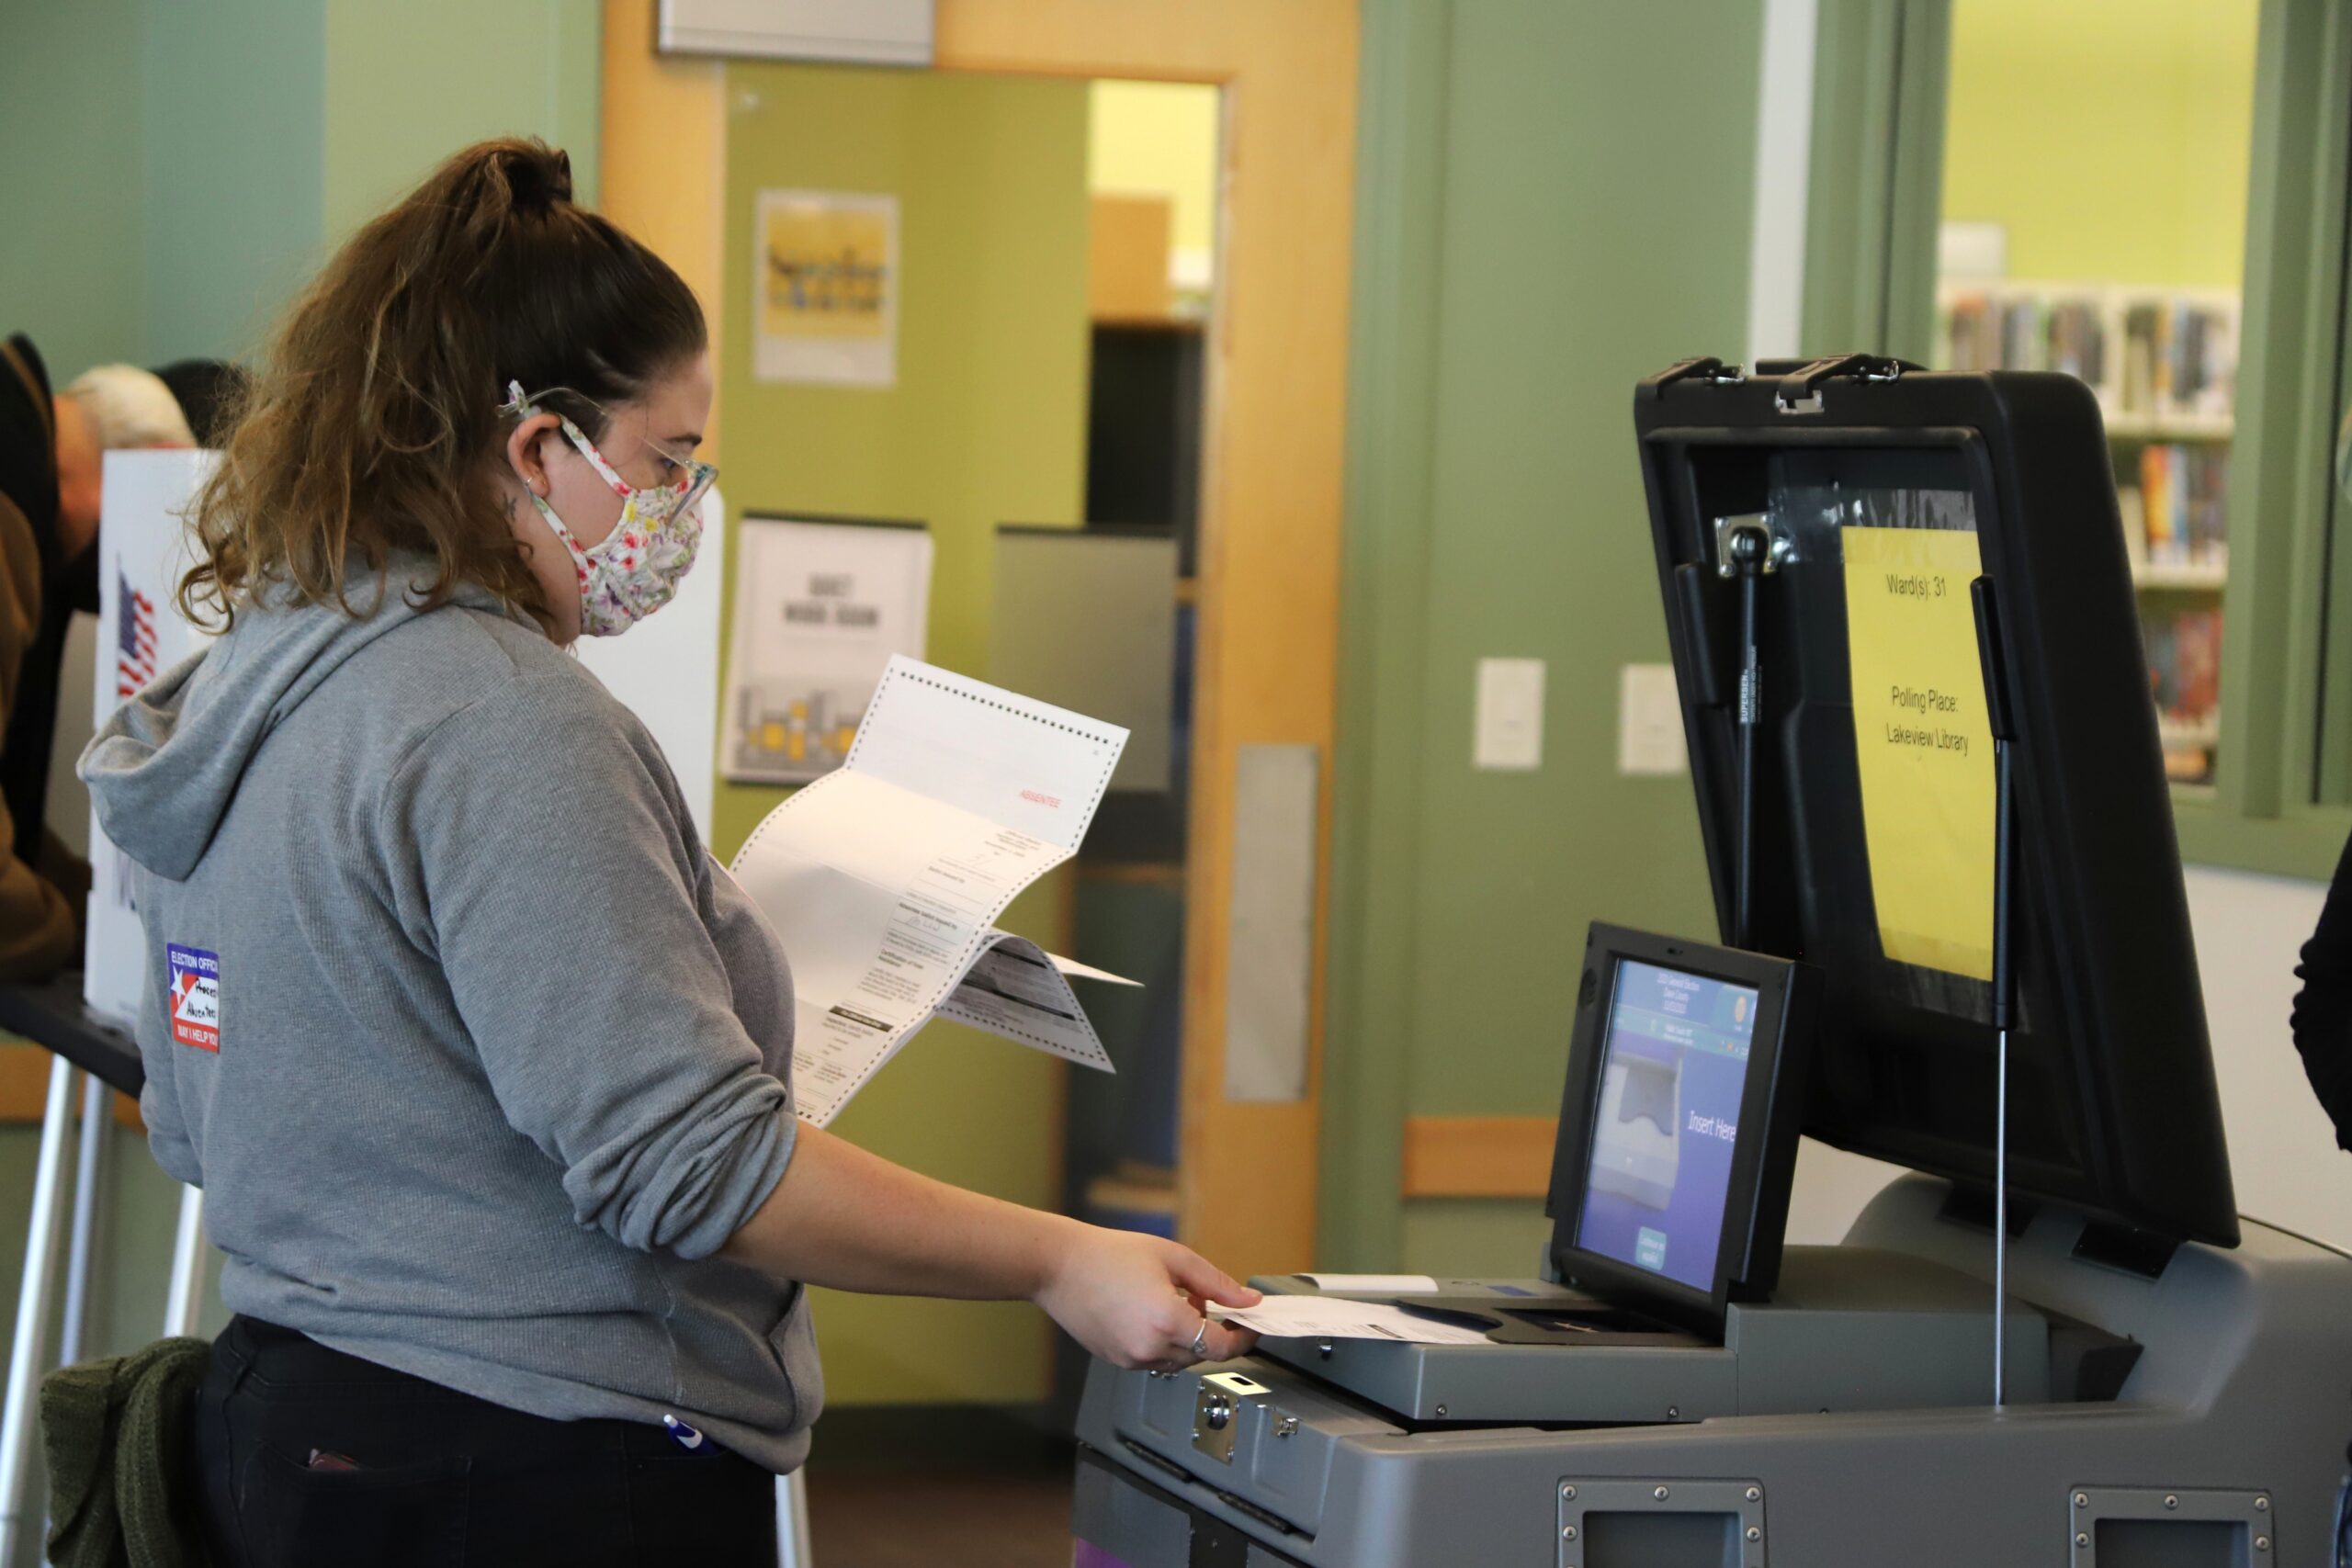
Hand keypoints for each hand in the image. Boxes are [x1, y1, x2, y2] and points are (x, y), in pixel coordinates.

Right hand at [1033, 1221, 1261, 1369]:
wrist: (1059, 1266)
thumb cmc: (1108, 1255)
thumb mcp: (1172, 1257)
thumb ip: (1216, 1283)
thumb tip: (1246, 1300)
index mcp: (1166, 1321)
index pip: (1221, 1347)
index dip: (1242, 1338)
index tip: (1251, 1327)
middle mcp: (1149, 1348)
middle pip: (1201, 1354)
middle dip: (1212, 1330)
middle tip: (1207, 1299)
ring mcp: (1131, 1358)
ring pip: (1178, 1359)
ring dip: (1188, 1337)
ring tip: (1175, 1300)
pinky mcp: (1117, 1360)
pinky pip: (1154, 1359)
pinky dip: (1164, 1341)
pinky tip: (1152, 1312)